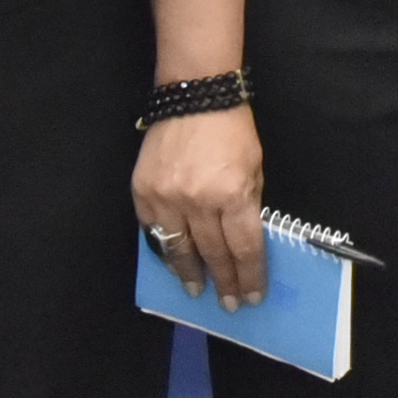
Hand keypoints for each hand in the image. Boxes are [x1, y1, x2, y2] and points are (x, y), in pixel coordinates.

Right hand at [132, 108, 266, 310]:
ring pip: (178, 250)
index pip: (244, 247)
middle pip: (213, 253)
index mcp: (233, 193)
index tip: (252, 296)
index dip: (249, 275)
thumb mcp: (254, 167)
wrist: (194, 95)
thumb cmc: (232, 130)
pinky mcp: (143, 192)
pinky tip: (173, 261)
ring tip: (196, 290)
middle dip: (223, 281)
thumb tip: (243, 245)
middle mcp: (199, 200)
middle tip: (227, 303)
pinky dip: (164, 250)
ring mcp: (167, 198)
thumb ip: (248, 206)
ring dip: (189, 273)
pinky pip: (153, 231)